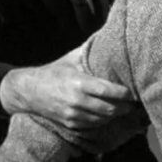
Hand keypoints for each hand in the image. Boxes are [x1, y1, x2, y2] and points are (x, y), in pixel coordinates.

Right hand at [0, 49, 133, 128]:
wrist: (28, 91)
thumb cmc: (54, 72)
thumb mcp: (71, 59)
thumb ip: (90, 51)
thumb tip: (110, 36)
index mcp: (79, 82)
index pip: (109, 91)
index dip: (125, 93)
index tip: (133, 91)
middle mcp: (77, 101)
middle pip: (110, 109)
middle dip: (125, 106)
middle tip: (133, 102)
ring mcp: (73, 115)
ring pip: (103, 119)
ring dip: (115, 114)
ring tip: (124, 107)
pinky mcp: (70, 124)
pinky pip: (94, 124)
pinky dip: (103, 119)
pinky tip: (108, 113)